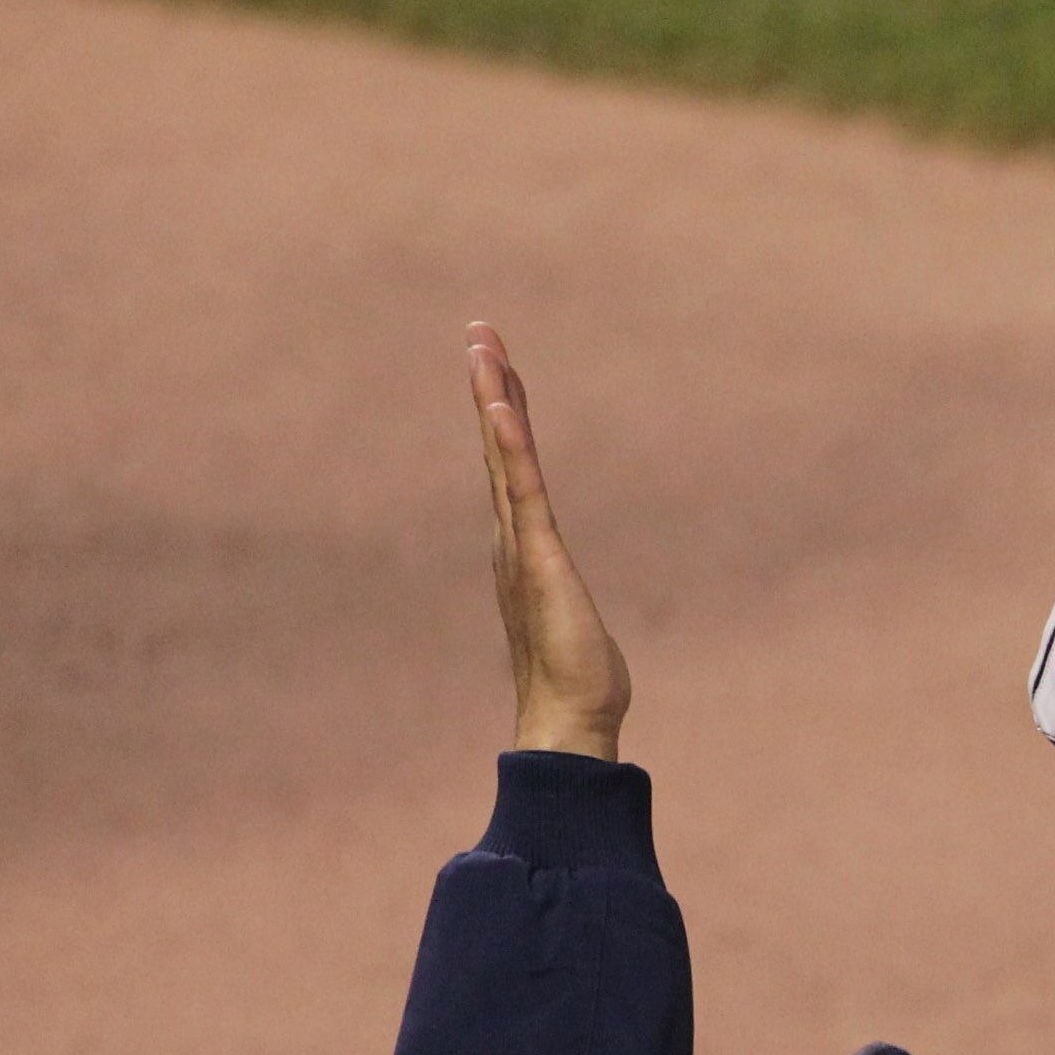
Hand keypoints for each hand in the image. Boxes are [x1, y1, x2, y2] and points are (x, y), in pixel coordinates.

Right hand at [467, 326, 626, 761]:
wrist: (569, 721)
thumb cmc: (576, 683)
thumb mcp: (572, 624)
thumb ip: (562, 605)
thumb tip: (566, 610)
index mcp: (522, 549)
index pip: (513, 469)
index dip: (505, 418)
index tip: (497, 370)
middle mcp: (512, 540)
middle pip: (498, 448)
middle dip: (491, 388)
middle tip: (479, 332)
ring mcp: (521, 546)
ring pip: (503, 457)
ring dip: (494, 399)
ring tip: (481, 346)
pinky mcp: (540, 557)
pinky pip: (523, 489)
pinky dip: (510, 445)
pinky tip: (501, 405)